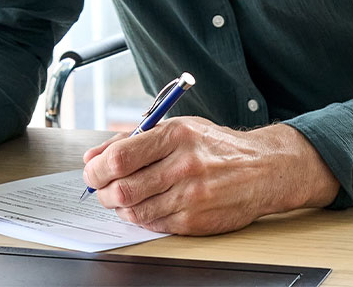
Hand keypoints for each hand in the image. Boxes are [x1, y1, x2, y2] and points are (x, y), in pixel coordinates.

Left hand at [82, 118, 338, 234]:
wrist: (262, 169)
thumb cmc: (213, 145)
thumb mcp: (176, 128)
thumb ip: (132, 140)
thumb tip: (94, 156)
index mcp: (175, 135)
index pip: (120, 157)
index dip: (96, 168)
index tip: (90, 170)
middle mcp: (183, 165)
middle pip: (123, 187)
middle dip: (101, 190)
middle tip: (99, 188)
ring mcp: (191, 196)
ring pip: (135, 209)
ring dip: (118, 206)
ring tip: (118, 197)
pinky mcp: (196, 221)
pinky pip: (154, 224)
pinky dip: (139, 217)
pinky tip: (140, 207)